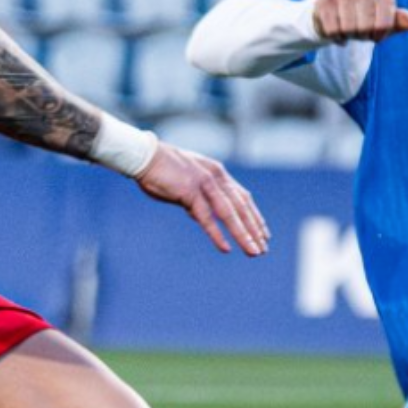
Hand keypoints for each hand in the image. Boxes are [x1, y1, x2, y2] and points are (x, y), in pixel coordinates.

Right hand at [135, 142, 269, 256]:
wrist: (144, 156)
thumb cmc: (162, 170)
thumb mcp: (188, 182)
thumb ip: (198, 197)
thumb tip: (200, 214)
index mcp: (218, 173)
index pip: (243, 197)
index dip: (254, 216)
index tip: (263, 233)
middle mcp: (216, 177)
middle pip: (241, 207)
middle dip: (254, 229)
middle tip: (263, 248)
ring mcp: (204, 184)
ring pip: (229, 214)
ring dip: (243, 234)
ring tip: (253, 251)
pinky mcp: (190, 192)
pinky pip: (206, 217)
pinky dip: (217, 234)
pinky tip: (226, 248)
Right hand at [312, 0, 407, 43]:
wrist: (336, 19)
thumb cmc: (367, 21)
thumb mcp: (389, 23)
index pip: (386, 19)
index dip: (381, 33)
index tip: (377, 36)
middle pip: (366, 24)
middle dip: (363, 35)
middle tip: (361, 34)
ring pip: (349, 26)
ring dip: (349, 35)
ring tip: (349, 32)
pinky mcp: (323, 0)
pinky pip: (332, 27)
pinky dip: (336, 37)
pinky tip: (337, 33)